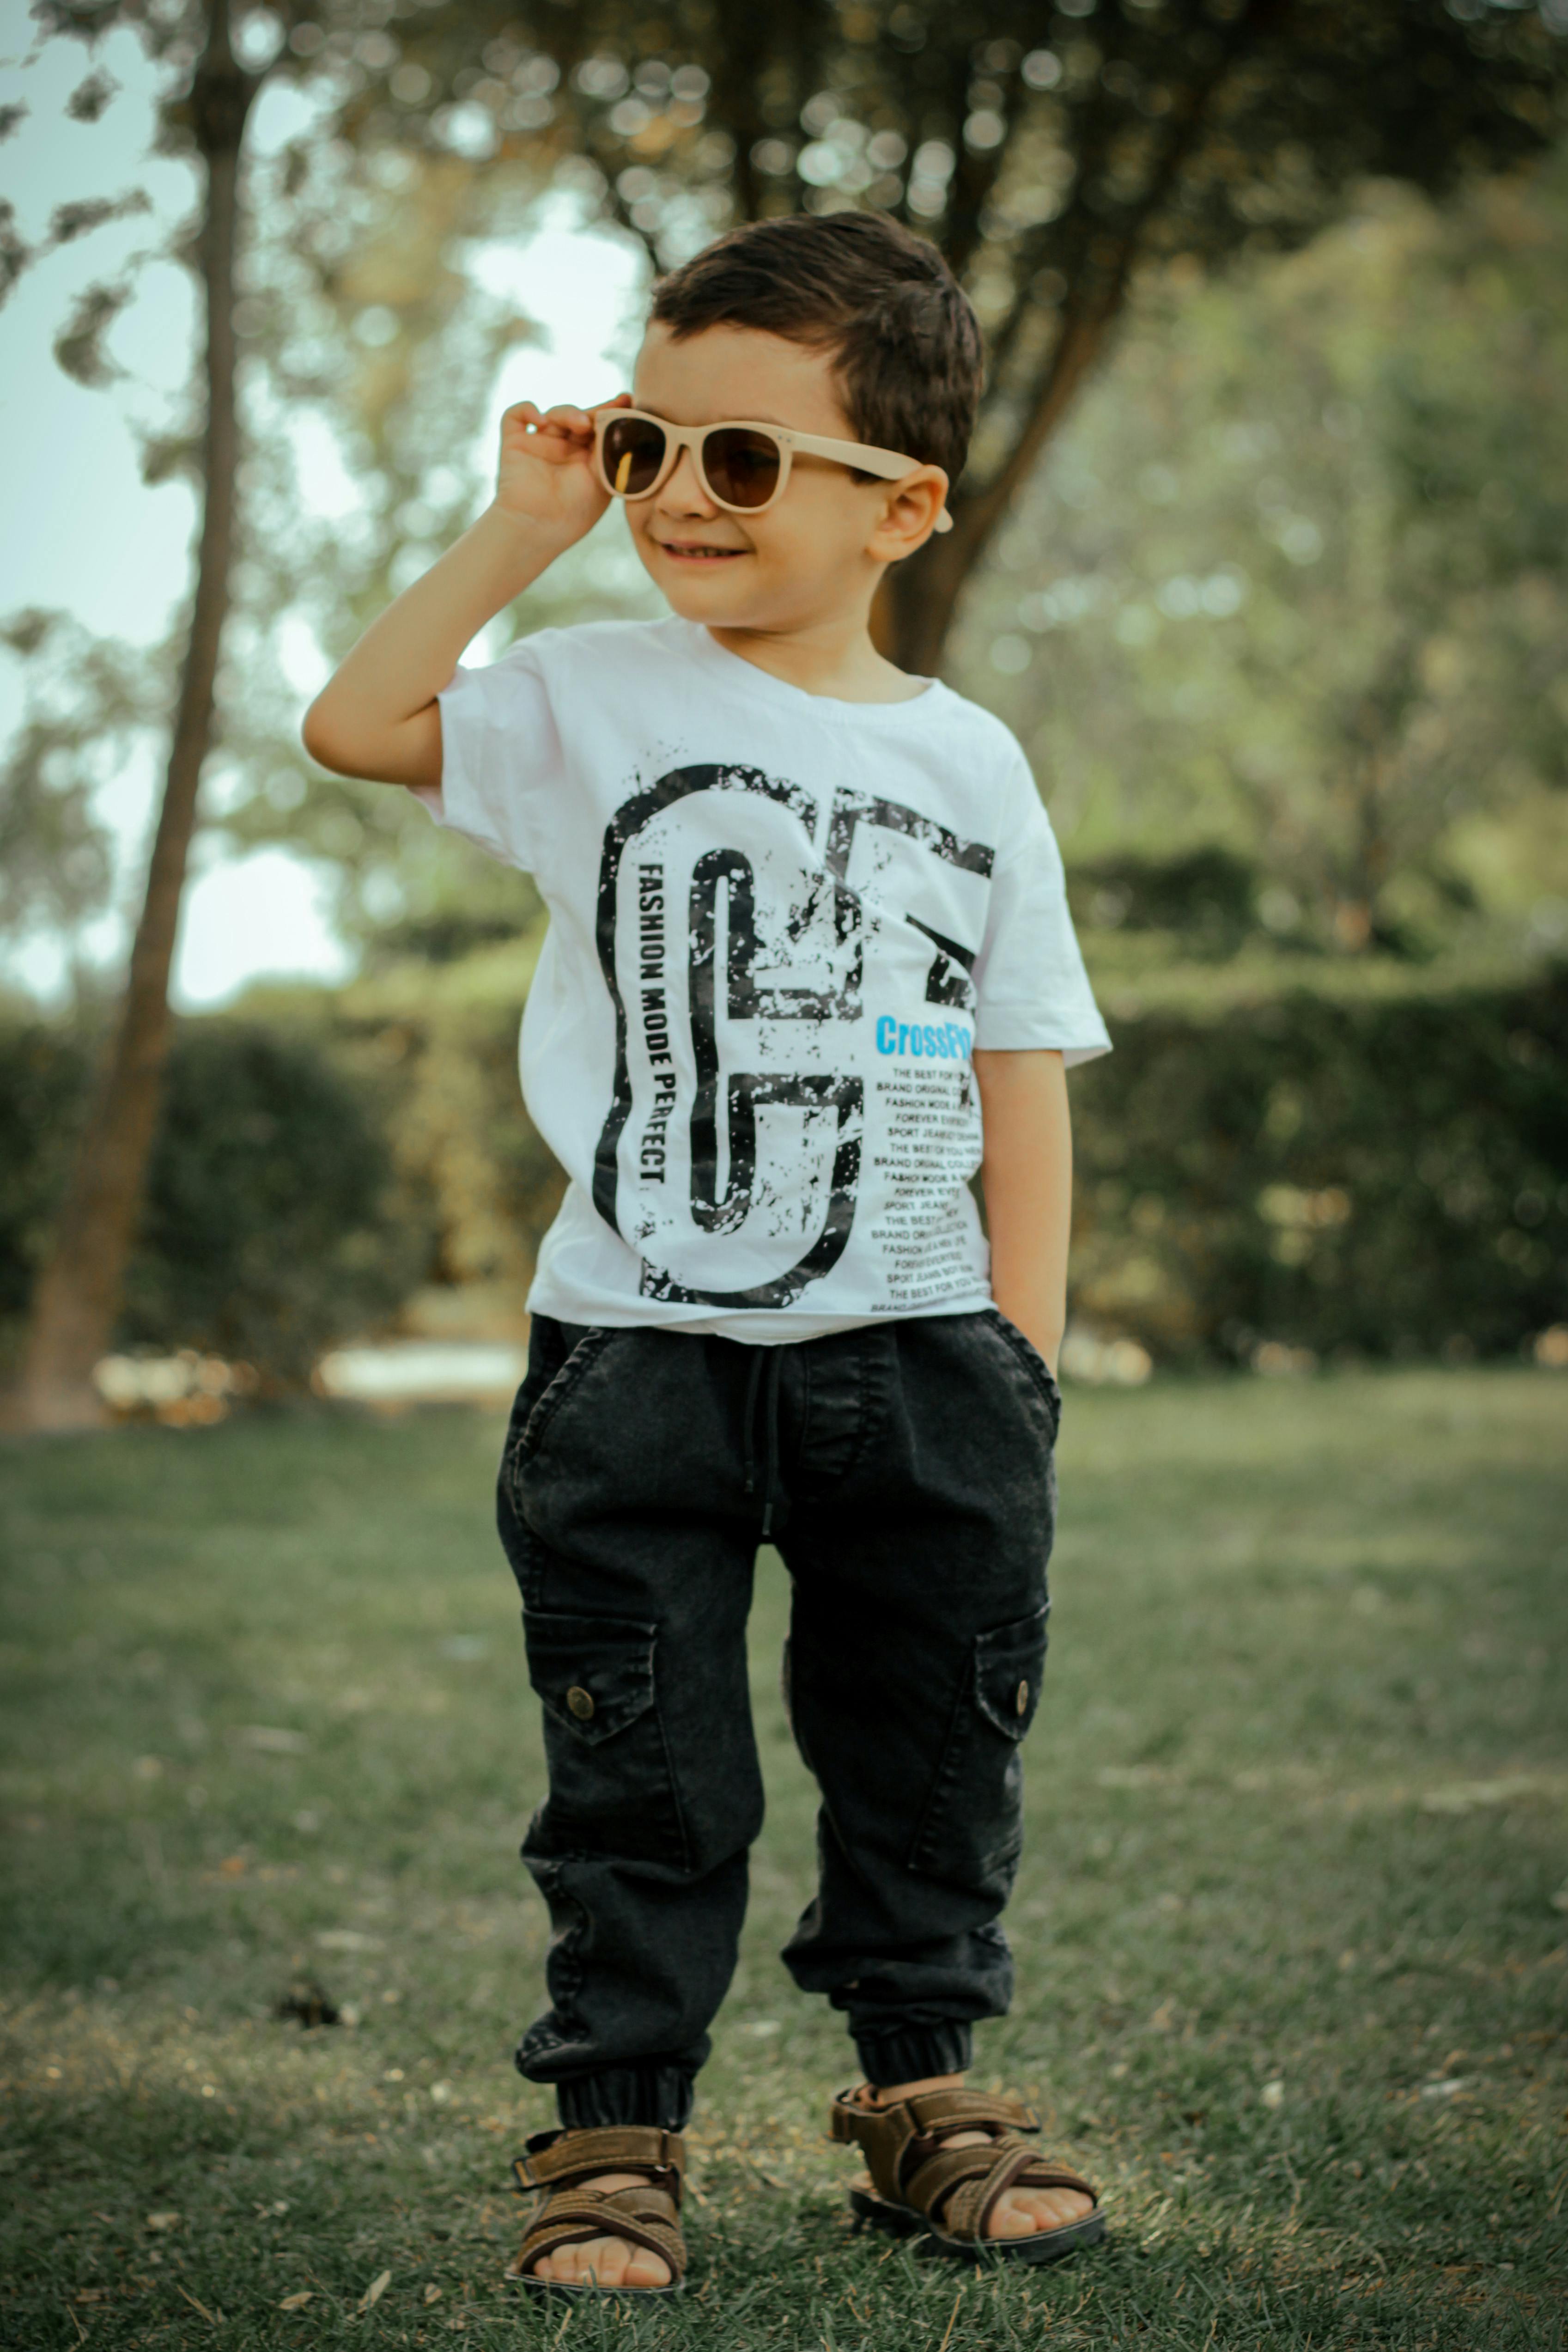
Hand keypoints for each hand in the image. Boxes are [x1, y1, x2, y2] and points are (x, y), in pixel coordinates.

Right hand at [492, 393, 631, 545]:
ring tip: (582, 424)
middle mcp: (563, 450)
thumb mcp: (603, 482)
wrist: (537, 530)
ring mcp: (539, 444)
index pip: (599, 429)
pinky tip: (541, 420)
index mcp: (585, 460)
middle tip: (609, 409)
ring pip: (555, 413)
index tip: (628, 401)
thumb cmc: (573, 515)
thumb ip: (611, 453)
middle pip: (580, 416)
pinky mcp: (515, 443)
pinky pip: (515, 415)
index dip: (612, 412)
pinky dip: (527, 409)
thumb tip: (621, 425)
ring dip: (570, 412)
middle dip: (596, 410)